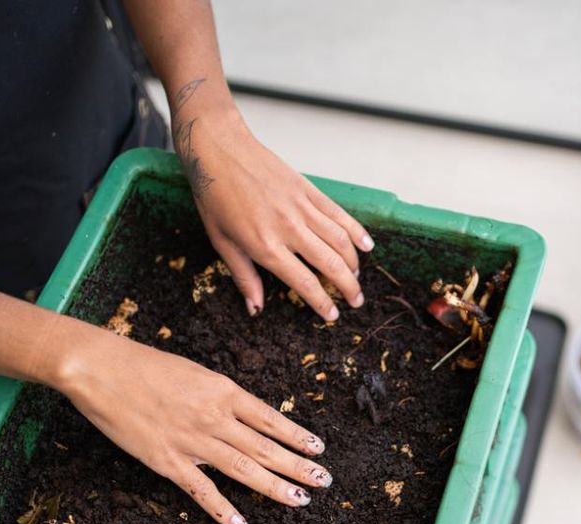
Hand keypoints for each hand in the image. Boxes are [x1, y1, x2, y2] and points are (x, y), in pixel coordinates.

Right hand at [53, 323, 330, 523]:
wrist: (101, 369)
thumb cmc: (145, 365)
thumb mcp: (194, 373)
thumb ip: (220, 395)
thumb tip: (245, 413)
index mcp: (223, 391)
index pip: (271, 419)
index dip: (297, 436)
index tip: (318, 448)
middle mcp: (215, 418)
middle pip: (265, 448)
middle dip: (298, 465)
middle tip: (325, 480)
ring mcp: (193, 442)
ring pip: (243, 470)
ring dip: (275, 487)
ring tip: (301, 499)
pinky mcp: (167, 462)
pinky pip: (202, 491)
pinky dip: (223, 510)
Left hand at [171, 89, 373, 320]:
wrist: (218, 150)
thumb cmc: (214, 196)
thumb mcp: (221, 242)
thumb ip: (244, 276)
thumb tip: (256, 307)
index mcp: (265, 246)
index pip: (304, 282)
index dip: (321, 303)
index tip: (331, 316)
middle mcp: (288, 228)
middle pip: (330, 264)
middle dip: (348, 287)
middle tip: (355, 301)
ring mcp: (301, 207)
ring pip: (340, 240)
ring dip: (354, 263)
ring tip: (358, 277)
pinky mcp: (307, 189)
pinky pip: (338, 214)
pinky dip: (356, 231)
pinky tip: (366, 245)